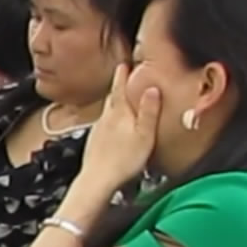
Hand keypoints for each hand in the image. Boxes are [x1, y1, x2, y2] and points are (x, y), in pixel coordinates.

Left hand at [78, 63, 160, 193]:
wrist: (97, 182)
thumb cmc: (123, 161)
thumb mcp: (144, 134)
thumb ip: (148, 111)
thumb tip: (152, 88)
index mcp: (118, 114)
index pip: (118, 88)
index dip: (121, 76)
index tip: (123, 64)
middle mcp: (104, 120)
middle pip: (111, 100)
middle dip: (117, 88)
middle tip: (122, 79)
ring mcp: (97, 133)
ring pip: (106, 113)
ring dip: (114, 106)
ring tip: (121, 103)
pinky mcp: (94, 145)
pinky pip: (103, 127)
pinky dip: (110, 122)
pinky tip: (114, 130)